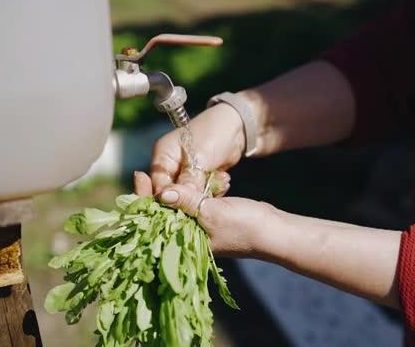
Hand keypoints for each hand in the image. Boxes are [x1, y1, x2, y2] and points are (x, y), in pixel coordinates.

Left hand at [132, 171, 272, 256]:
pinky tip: (192, 182)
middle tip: (144, 173)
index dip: (144, 199)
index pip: (154, 221)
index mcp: (184, 241)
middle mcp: (187, 238)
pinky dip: (191, 193)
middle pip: (161, 214)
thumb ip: (187, 201)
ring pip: (177, 208)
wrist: (274, 231)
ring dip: (174, 192)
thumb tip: (162, 192)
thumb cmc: (245, 226)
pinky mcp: (210, 221)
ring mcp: (199, 230)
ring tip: (167, 175)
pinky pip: (192, 206)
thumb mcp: (213, 212)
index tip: (140, 176)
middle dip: (155, 194)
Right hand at [144, 102, 245, 196]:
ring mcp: (185, 171)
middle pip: (173, 192)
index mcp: (163, 156)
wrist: (237, 126)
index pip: (157, 185)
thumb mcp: (200, 157)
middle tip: (207, 197)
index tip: (184, 208)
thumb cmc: (214, 134)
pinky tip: (224, 181)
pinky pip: (201, 191)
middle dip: (190, 196)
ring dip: (205, 192)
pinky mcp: (199, 176)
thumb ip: (188, 179)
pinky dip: (212, 189)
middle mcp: (170, 165)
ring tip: (221, 182)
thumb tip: (176, 200)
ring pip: (189, 193)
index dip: (169, 199)